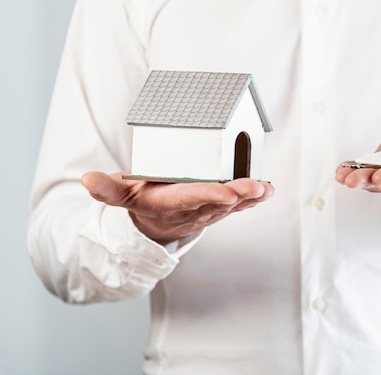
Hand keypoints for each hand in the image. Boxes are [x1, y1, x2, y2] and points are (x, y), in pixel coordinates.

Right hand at [81, 172, 273, 244]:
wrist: (155, 225)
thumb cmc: (141, 200)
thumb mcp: (121, 194)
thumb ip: (106, 189)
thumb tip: (86, 180)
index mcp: (168, 203)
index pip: (190, 198)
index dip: (209, 195)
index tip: (227, 192)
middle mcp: (191, 210)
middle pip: (216, 202)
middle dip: (237, 195)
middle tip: (256, 187)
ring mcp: (207, 212)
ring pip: (230, 205)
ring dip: (250, 197)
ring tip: (266, 189)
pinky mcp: (217, 209)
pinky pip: (237, 205)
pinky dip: (252, 199)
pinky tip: (267, 191)